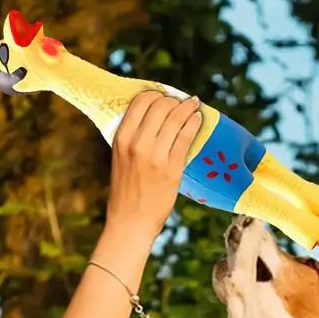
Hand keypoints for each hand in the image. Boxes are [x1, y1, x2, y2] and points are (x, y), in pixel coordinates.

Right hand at [107, 90, 201, 238]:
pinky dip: (194, 122)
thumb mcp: (120, 159)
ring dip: (188, 108)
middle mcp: (137, 143)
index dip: (156, 95)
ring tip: (194, 106)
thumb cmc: (126, 191)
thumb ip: (133, 137)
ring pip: (176, 117)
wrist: (130, 222)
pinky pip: (186, 136)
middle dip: (174, 101)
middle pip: (161, 105)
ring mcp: (155, 155)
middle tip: (181, 104)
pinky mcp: (172, 168)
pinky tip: (198, 119)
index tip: (164, 98)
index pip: (141, 100)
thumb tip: (154, 115)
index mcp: (121, 138)